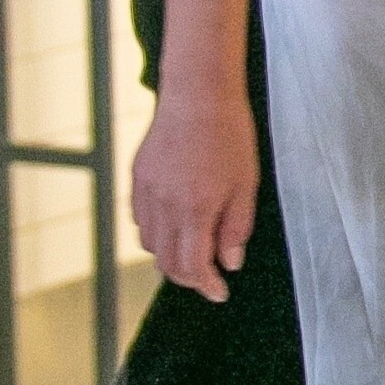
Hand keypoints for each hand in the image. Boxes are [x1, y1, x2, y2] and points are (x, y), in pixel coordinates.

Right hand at [132, 87, 259, 300]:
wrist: (199, 93)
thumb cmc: (230, 134)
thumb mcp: (246, 184)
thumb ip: (236, 227)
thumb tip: (230, 262)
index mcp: (195, 209)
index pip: (193, 266)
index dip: (207, 286)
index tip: (220, 292)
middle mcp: (165, 204)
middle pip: (167, 262)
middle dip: (188, 277)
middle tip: (209, 277)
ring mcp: (146, 191)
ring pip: (149, 244)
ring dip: (170, 257)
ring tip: (192, 252)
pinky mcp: (138, 177)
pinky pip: (140, 220)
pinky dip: (155, 233)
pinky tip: (174, 226)